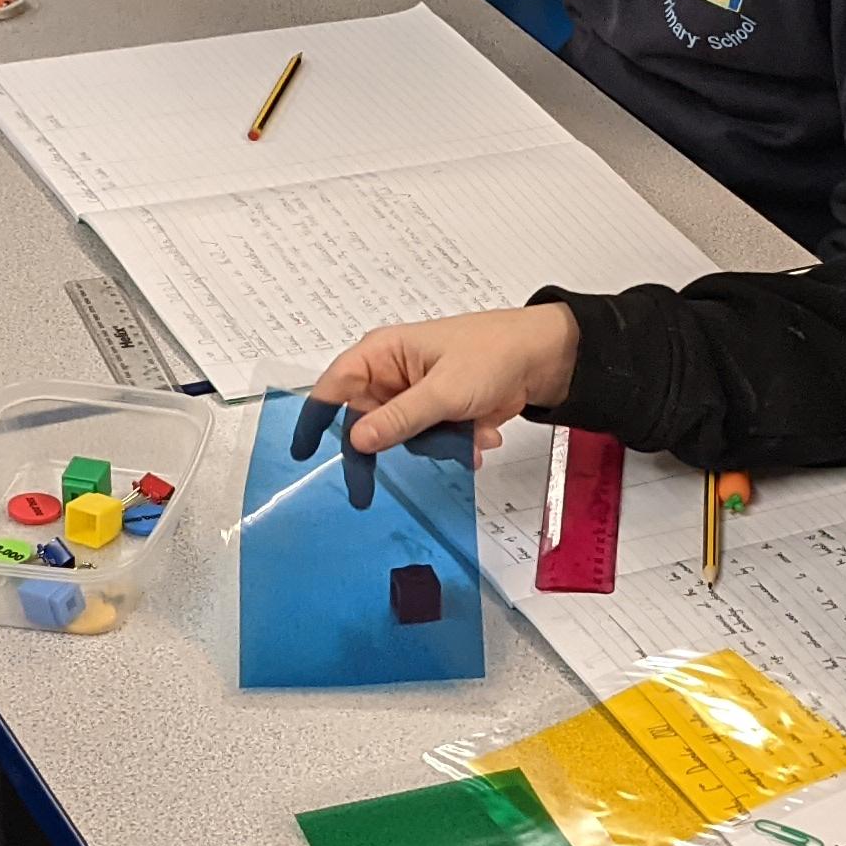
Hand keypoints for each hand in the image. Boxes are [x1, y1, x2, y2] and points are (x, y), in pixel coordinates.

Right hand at [310, 307, 579, 455]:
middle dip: (390, 446)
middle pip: (366, 422)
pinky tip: (480, 435)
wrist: (544, 358)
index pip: (333, 386)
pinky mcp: (438, 411)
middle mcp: (392, 372)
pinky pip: (429, 439)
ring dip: (434, 443)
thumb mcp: (445, 390)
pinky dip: (453, 442)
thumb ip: (400, 418)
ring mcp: (416, 393)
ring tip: (468, 433)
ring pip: (402, 437)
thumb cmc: (493, 354)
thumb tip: (356, 439)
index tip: (302, 452)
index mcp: (382, 353)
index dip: (314, 418)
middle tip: (365, 492)